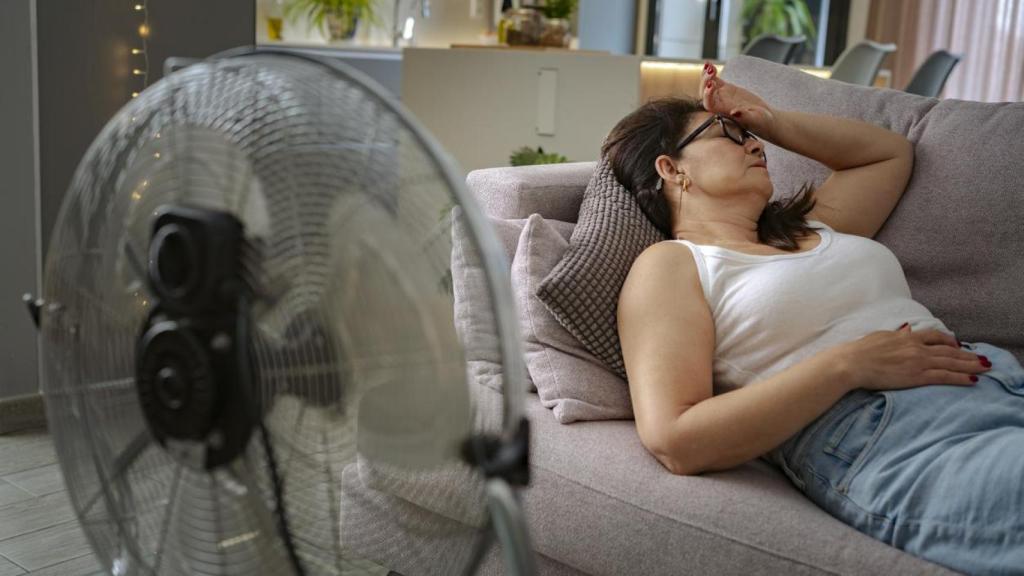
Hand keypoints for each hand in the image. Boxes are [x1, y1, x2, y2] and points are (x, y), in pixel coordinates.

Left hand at [700, 62, 774, 135]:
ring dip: (706, 75)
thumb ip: (745, 117)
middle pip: (705, 93)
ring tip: (709, 66)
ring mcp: (721, 96)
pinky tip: (709, 64)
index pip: (709, 104)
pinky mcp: (726, 88)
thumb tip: (734, 112)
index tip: (712, 85)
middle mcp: (719, 104)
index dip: (707, 95)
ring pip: (708, 85)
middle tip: (711, 71)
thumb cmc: (760, 122)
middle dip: (705, 82)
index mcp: (723, 112)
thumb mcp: (755, 119)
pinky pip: (715, 80)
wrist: (764, 117)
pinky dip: (711, 72)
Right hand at [826, 324, 990, 391]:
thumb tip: (908, 328)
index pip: (935, 337)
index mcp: (907, 337)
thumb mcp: (880, 337)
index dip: (949, 340)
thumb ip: (897, 334)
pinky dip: (961, 378)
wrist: (851, 363)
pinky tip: (972, 380)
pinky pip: (944, 376)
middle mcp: (916, 347)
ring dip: (970, 365)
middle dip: (968, 355)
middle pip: (949, 350)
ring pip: (951, 362)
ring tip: (985, 367)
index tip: (958, 344)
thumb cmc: (860, 351)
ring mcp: (918, 361)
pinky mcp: (917, 376)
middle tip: (983, 358)